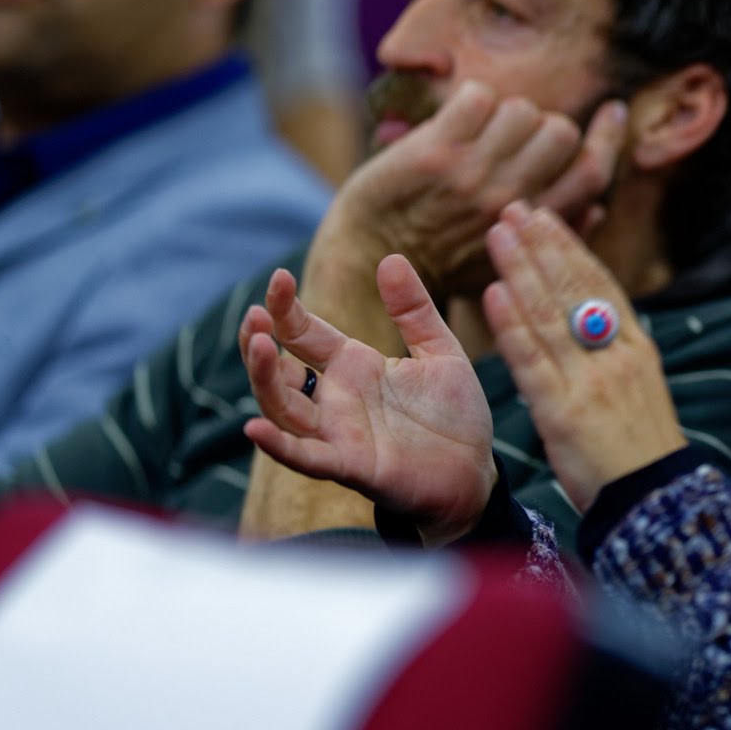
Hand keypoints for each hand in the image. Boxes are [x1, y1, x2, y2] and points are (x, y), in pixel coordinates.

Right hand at [240, 255, 496, 545]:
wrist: (476, 472)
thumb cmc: (454, 416)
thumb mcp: (440, 351)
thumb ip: (415, 310)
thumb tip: (390, 257)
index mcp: (354, 367)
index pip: (305, 333)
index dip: (286, 308)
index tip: (280, 278)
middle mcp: (337, 400)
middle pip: (278, 372)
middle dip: (260, 342)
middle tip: (254, 314)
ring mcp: (339, 434)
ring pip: (283, 409)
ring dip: (264, 379)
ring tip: (259, 345)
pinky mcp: (353, 466)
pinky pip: (307, 457)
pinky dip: (280, 447)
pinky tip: (254, 429)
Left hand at [320, 81, 626, 295]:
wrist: (369, 259)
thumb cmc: (441, 259)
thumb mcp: (507, 260)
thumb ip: (555, 235)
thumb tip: (599, 208)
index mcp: (531, 228)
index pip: (593, 173)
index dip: (610, 137)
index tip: (613, 111)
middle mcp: (507, 202)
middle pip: (561, 132)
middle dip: (541, 126)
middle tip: (513, 139)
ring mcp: (471, 176)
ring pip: (521, 109)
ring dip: (503, 112)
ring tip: (479, 132)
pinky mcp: (433, 153)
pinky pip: (477, 97)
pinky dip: (470, 101)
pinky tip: (454, 122)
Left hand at [482, 203, 687, 512]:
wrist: (652, 503)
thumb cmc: (641, 452)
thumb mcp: (638, 391)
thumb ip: (613, 353)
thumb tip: (587, 319)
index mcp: (636, 349)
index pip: (599, 285)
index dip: (569, 248)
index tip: (545, 217)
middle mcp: (615, 357)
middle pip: (573, 290)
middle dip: (541, 246)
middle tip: (514, 209)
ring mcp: (590, 382)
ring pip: (549, 315)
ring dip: (521, 270)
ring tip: (498, 234)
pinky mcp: (564, 412)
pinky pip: (533, 362)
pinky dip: (512, 326)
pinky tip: (494, 294)